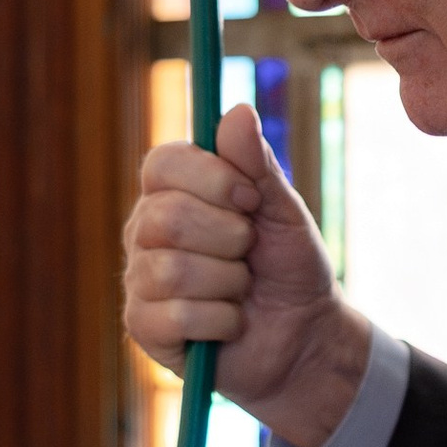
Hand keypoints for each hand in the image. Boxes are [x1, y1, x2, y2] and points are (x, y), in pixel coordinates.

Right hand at [123, 100, 370, 446]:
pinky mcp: (144, 328)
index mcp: (172, 193)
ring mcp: (140, 280)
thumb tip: (238, 110)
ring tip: (242, 289)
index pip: (162, 163)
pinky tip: (231, 324)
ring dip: (229, 283)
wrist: (305, 336)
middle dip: (230, 237)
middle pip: (167, 218)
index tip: (251, 198)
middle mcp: (145, 232)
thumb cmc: (288, 267)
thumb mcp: (283, 211)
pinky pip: (176, 317)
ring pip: (173, 271)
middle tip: (250, 252)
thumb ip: (257, 165)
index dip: (211, 177)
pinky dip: (222, 321)